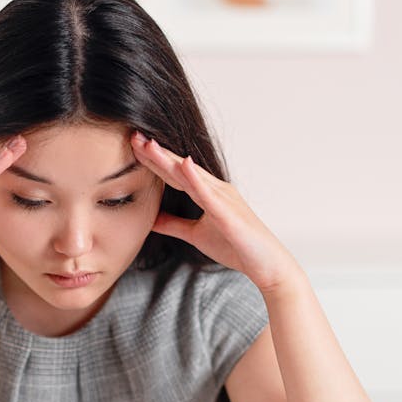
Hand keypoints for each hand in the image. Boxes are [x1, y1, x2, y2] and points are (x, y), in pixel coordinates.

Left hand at [131, 131, 301, 293]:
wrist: (267, 265)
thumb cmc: (237, 248)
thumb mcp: (195, 235)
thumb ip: (173, 224)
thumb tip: (150, 219)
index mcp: (208, 193)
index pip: (174, 173)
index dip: (153, 160)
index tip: (133, 147)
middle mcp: (216, 189)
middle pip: (179, 168)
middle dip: (156, 153)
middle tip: (133, 136)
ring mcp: (224, 199)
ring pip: (191, 175)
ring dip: (169, 159)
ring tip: (150, 144)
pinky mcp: (229, 213)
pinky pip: (209, 194)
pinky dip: (195, 178)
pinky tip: (184, 164)